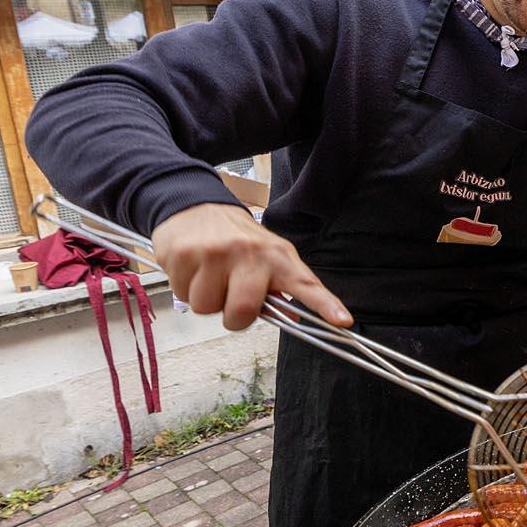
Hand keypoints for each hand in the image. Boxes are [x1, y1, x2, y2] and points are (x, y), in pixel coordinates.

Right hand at [151, 203, 350, 330]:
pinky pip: (183, 295)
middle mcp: (251, 253)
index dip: (326, 305)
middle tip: (230, 297)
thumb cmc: (235, 241)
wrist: (195, 205)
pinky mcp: (185, 254)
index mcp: (278, 257)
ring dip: (206, 300)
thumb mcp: (267, 257)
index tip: (343, 322)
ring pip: (207, 308)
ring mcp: (216, 253)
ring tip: (210, 276)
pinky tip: (193, 268)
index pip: (306, 284)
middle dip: (233, 316)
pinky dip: (186, 288)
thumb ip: (280, 289)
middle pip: (242, 312)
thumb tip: (294, 319)